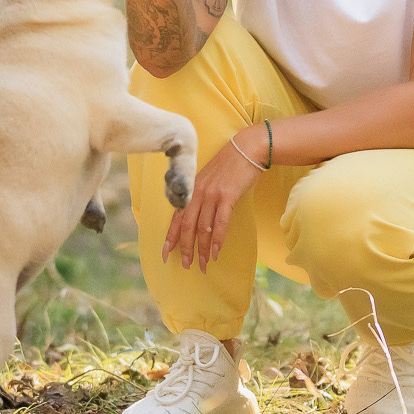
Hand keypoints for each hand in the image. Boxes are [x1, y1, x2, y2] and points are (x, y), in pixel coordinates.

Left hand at [163, 129, 262, 270]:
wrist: (247, 148)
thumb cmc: (230, 164)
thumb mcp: (209, 178)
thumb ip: (202, 195)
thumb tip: (198, 218)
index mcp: (191, 188)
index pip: (177, 216)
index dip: (170, 236)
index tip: (165, 253)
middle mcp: (198, 192)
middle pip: (187, 225)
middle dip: (185, 248)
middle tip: (185, 265)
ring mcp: (212, 194)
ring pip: (202, 227)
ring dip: (201, 248)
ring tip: (202, 264)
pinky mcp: (227, 196)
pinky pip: (220, 223)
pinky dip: (217, 240)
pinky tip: (216, 252)